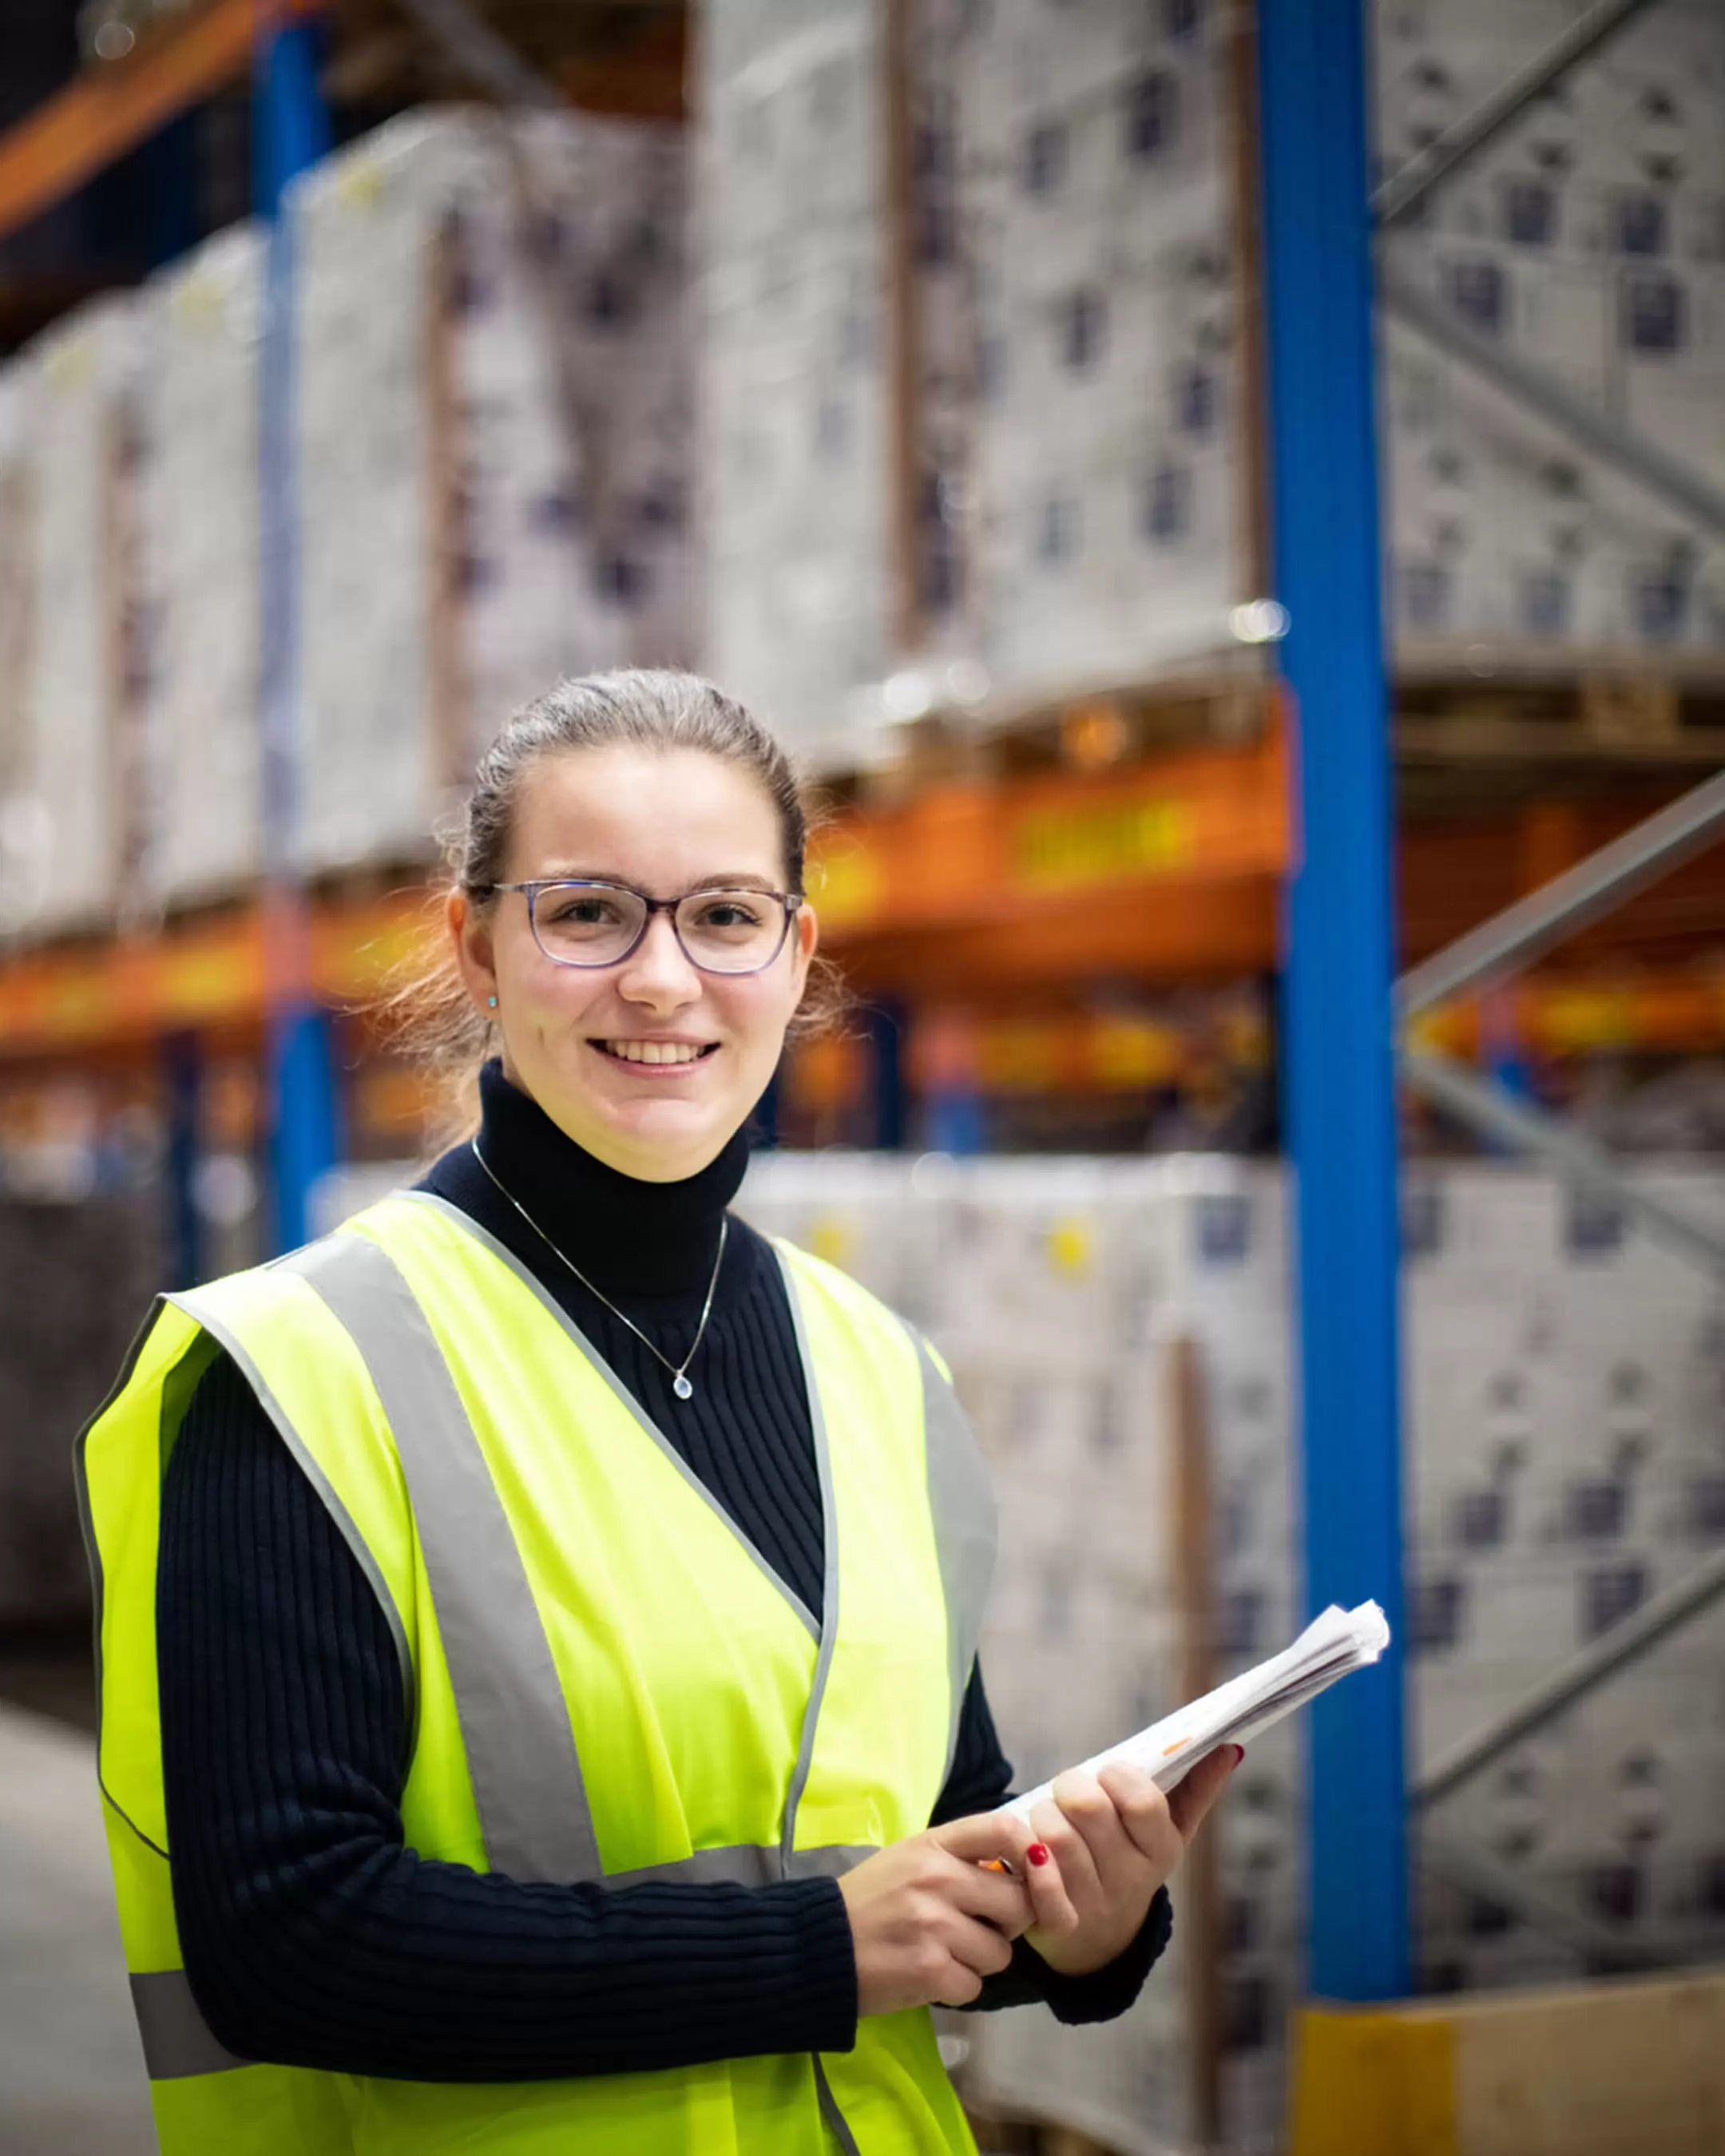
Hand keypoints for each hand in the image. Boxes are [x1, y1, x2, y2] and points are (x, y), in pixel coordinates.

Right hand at [837, 1811, 1039, 2015]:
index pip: (1006, 1831)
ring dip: (979, 1961)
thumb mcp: (911, 1860)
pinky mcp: (928, 1969)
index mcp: (934, 1844)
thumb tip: (1025, 1871)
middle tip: (976, 1929)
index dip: (1032, 1856)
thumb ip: (961, 1860)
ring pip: (1000, 1952)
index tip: (1026, 1877)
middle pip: (1018, 1903)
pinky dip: (956, 1988)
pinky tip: (928, 1976)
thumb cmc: (870, 1901)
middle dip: (1006, 1924)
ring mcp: (933, 1924)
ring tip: (943, 1954)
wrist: (816, 1947)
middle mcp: (937, 1878)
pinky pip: (974, 1985)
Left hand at [1018, 1744, 1240, 1977]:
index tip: (1108, 1775)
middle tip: (1068, 1792)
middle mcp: (1131, 1880)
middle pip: (1089, 1808)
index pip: (1143, 1801)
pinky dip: (1026, 1859)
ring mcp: (1094, 1903)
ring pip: (1055, 1837)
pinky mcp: (1058, 1924)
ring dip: (1042, 1816)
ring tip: (1046, 1819)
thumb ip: (1196, 1789)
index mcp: (1162, 1849)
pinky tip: (1026, 1848)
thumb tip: (1228, 1750)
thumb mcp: (1168, 1831)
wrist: (1099, 1939)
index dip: (1117, 1777)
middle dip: (1070, 1786)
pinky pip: (1039, 1888)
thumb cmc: (1130, 1861)